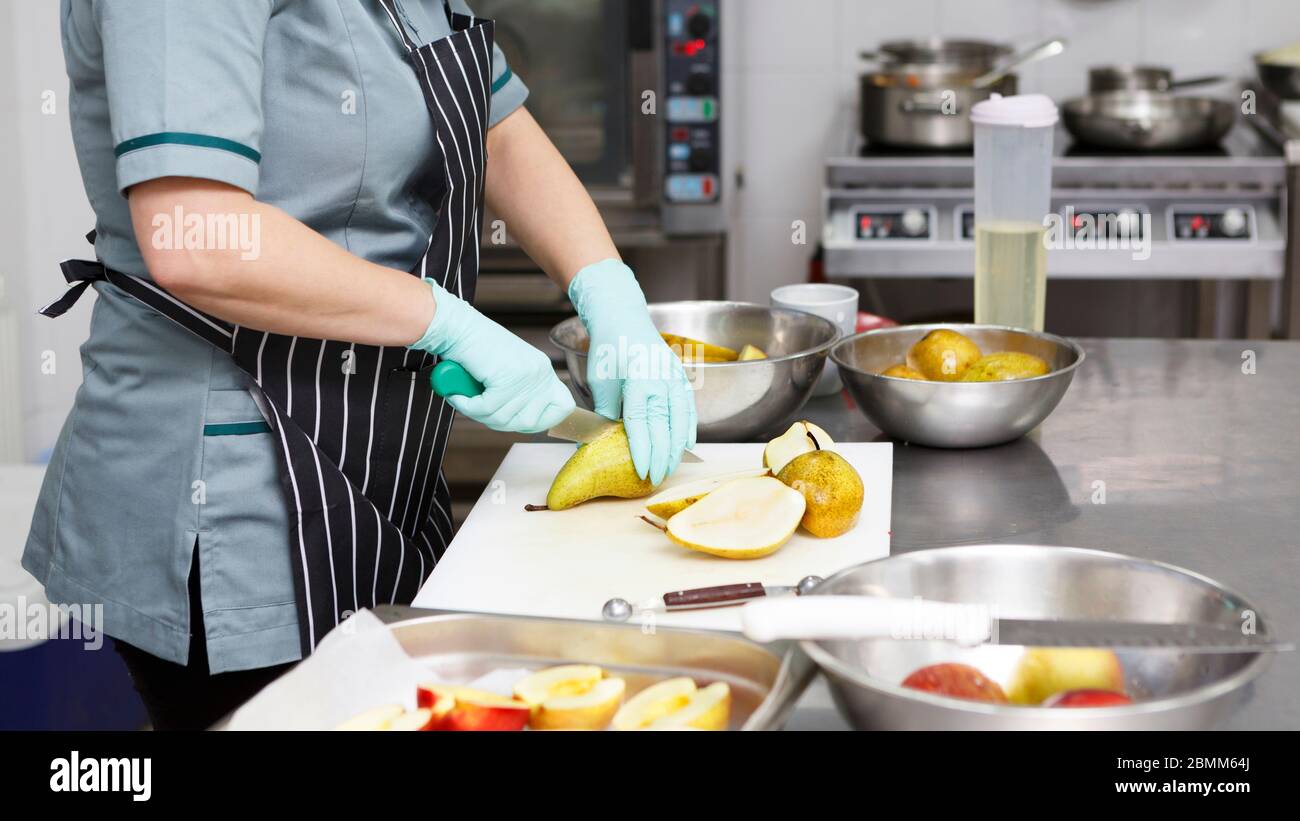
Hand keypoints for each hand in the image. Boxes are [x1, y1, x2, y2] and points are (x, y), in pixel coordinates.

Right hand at [411, 279, 574, 432]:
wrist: (457, 327)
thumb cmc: (475, 347)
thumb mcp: (508, 372)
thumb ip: (519, 395)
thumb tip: (520, 423)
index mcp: (543, 369)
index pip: (563, 407)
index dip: (542, 420)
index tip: (518, 419)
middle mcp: (540, 372)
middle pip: (530, 422)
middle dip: (501, 422)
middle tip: (481, 410)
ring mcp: (526, 375)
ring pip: (504, 419)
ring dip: (479, 414)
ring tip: (466, 399)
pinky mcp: (507, 378)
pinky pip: (487, 409)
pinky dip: (468, 407)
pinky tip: (459, 396)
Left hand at [568, 260, 696, 484]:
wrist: (623, 318)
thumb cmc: (609, 349)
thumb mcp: (601, 383)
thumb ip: (603, 415)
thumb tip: (592, 447)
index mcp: (639, 379)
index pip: (642, 423)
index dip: (643, 451)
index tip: (642, 472)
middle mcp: (662, 379)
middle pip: (665, 427)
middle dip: (661, 456)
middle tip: (655, 479)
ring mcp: (675, 378)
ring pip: (681, 421)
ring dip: (676, 448)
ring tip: (669, 469)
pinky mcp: (681, 377)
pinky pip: (689, 409)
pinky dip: (689, 429)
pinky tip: (686, 445)